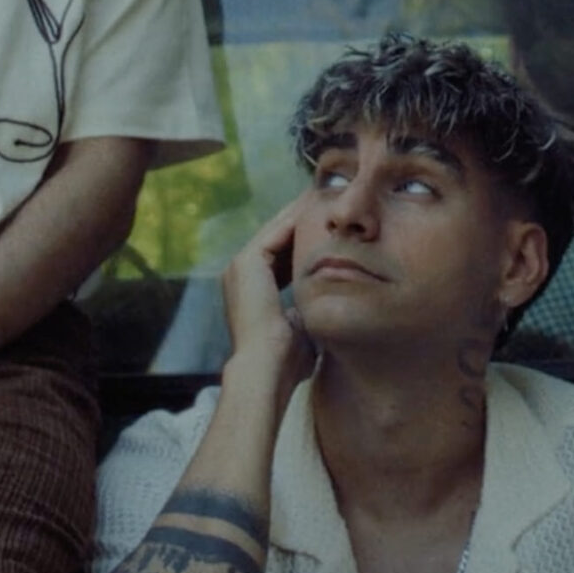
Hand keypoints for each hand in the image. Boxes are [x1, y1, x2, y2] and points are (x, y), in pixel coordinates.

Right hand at [222, 197, 314, 404]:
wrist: (266, 370)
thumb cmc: (286, 363)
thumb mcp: (300, 331)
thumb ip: (307, 317)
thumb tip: (327, 317)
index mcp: (249, 291)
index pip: (280, 257)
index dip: (306, 244)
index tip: (334, 234)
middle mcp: (239, 274)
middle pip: (277, 238)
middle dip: (305, 223)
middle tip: (334, 207)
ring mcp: (240, 266)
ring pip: (277, 230)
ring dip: (304, 215)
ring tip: (331, 203)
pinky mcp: (247, 261)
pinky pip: (277, 231)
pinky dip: (299, 220)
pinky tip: (323, 211)